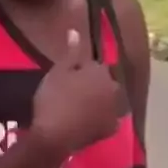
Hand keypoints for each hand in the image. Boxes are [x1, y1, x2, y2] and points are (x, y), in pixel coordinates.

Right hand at [31, 29, 120, 166]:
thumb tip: (75, 31)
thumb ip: (71, 52)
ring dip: (101, 101)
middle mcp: (113, 88)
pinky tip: (89, 121)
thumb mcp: (57, 71)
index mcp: (100, 71)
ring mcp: (114, 110)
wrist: (53, 136)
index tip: (70, 78)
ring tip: (82, 107)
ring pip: (110, 100)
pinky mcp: (111, 130)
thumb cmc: (53, 99)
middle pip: (106, 83)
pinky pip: (109, 120)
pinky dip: (102, 119)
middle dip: (96, 85)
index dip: (83, 71)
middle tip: (76, 93)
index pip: (96, 66)